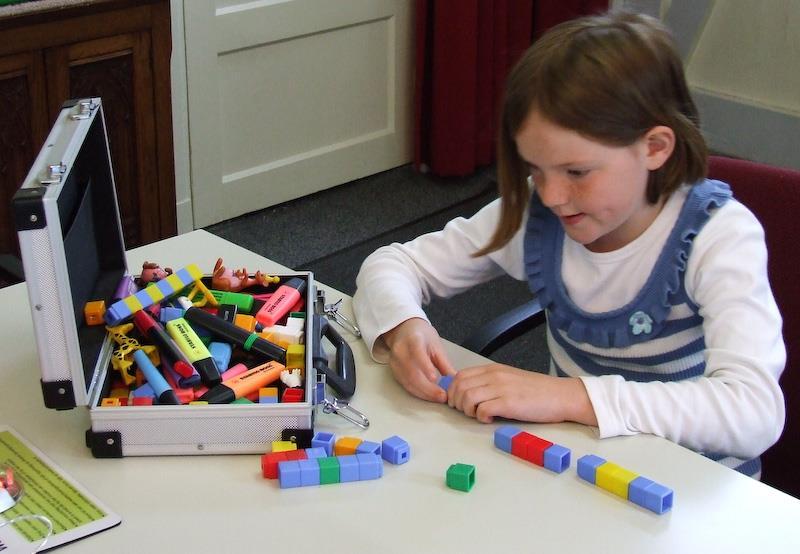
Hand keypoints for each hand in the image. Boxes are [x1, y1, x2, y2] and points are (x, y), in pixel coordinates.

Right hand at [381, 318, 455, 402]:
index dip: (425, 366)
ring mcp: (395, 363)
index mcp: (412, 339)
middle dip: (428, 388)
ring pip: (408, 382)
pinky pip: (406, 385)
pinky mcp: (394, 372)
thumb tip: (455, 381)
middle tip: (442, 396)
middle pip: (412, 373)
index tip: (435, 378)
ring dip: (424, 393)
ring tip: (438, 397)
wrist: (404, 331)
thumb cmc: (422, 336)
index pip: (417, 352)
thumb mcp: (436, 345)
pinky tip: (428, 396)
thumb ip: (444, 363)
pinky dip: (418, 393)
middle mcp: (400, 351)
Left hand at [448, 363, 596, 424]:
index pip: (460, 376)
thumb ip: (490, 382)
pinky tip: (491, 419)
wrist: (562, 396)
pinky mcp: (509, 403)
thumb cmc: (538, 391)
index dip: (453, 391)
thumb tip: (469, 393)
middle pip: (459, 387)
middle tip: (468, 412)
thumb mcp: (510, 379)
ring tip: (479, 415)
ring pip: (467, 397)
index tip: (459, 402)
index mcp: (493, 369)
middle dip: (457, 402)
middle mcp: (494, 376)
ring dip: (467, 410)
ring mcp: (501, 389)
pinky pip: (482, 410)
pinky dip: (481, 418)